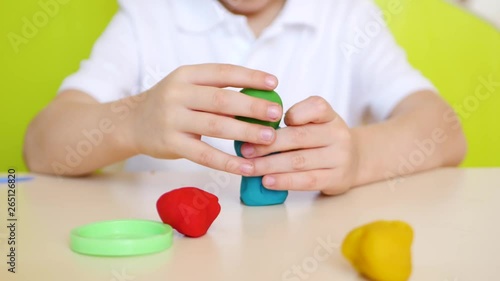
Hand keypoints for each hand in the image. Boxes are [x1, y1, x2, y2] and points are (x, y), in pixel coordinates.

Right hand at [127, 64, 282, 175]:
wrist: (132, 123)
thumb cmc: (171, 104)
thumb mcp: (188, 89)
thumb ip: (216, 92)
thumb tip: (259, 101)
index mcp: (186, 74)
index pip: (223, 72)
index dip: (250, 76)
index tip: (274, 82)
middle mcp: (177, 93)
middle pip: (221, 99)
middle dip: (252, 106)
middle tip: (276, 113)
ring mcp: (172, 119)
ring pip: (215, 125)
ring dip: (245, 131)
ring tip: (269, 138)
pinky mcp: (171, 144)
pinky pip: (204, 155)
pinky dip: (228, 162)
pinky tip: (247, 166)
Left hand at [239, 96, 359, 194]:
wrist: (354, 161)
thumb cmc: (321, 140)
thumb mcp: (314, 123)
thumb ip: (291, 122)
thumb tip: (251, 128)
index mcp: (330, 115)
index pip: (315, 107)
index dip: (294, 113)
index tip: (271, 121)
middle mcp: (338, 134)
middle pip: (299, 137)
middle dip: (268, 144)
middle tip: (245, 150)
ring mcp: (340, 157)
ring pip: (299, 160)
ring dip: (270, 165)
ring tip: (250, 168)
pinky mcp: (336, 179)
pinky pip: (306, 180)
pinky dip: (284, 181)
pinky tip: (267, 181)